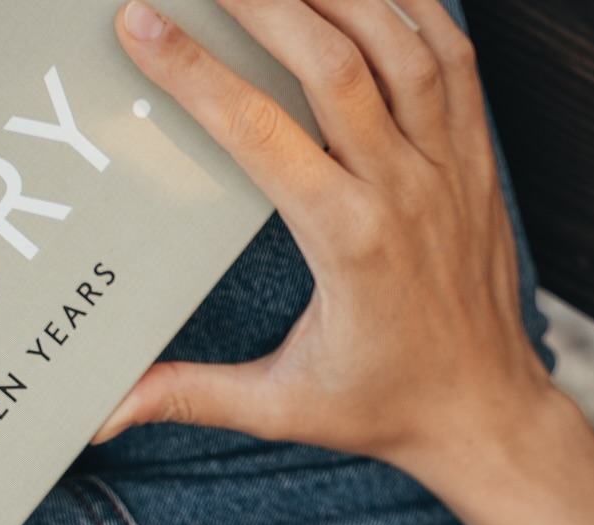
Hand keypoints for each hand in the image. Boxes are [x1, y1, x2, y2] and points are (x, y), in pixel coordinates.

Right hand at [95, 0, 553, 485]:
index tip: (143, 23)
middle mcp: (404, 192)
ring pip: (399, 40)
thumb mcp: (283, 408)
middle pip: (333, 60)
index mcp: (349, 244)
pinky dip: (412, 4)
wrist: (486, 415)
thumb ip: (192, 396)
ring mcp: (449, 168)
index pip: (259, 131)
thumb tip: (108, 411)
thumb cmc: (388, 408)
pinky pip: (453, 55)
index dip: (194, 71)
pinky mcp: (477, 158)